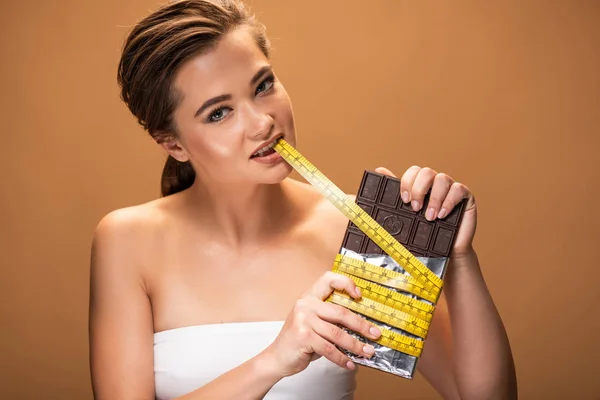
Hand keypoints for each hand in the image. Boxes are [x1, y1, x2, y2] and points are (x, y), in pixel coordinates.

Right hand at [261, 271, 381, 377]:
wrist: (277, 358)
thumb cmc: (299, 340)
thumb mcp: (313, 323)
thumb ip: (331, 319)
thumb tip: (361, 325)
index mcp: (309, 297)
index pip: (328, 279)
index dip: (346, 283)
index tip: (360, 295)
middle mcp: (305, 305)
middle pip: (340, 312)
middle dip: (361, 325)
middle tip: (375, 334)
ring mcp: (303, 320)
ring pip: (337, 333)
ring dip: (355, 345)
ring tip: (367, 352)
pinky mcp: (303, 337)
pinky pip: (329, 348)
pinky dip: (342, 358)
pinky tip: (350, 363)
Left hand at [375, 166, 476, 258]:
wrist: (446, 252)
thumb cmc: (424, 234)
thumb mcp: (405, 214)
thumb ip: (394, 193)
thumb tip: (379, 170)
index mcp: (421, 185)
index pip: (414, 171)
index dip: (407, 182)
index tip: (404, 200)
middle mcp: (436, 184)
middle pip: (426, 172)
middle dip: (419, 189)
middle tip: (415, 209)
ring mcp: (451, 188)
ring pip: (442, 179)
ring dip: (433, 198)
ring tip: (430, 217)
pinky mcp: (466, 196)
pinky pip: (458, 189)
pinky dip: (449, 201)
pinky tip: (442, 215)